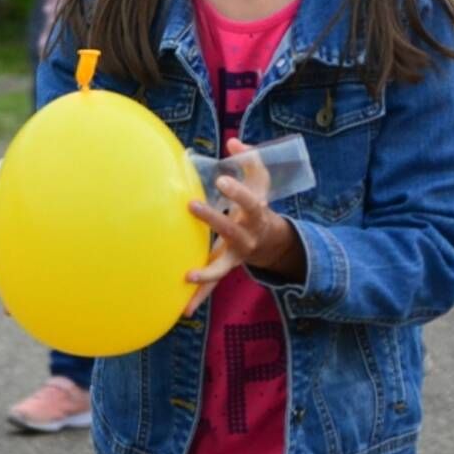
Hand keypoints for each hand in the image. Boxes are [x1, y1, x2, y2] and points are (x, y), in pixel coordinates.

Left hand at [183, 138, 304, 314]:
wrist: (270, 240)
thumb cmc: (258, 204)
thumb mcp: (261, 180)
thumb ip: (250, 158)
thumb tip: (232, 141)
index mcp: (257, 214)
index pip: (250, 201)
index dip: (238, 192)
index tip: (221, 181)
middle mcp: (247, 236)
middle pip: (232, 230)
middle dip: (213, 220)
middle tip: (191, 205)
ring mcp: (236, 256)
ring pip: (222, 267)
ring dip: (206, 274)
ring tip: (188, 276)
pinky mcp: (224, 268)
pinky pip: (212, 286)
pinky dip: (198, 298)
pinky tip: (182, 311)